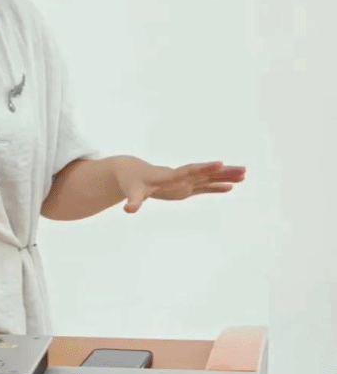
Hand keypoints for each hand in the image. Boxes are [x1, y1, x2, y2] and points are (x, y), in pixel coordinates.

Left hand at [117, 159, 245, 213]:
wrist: (131, 172)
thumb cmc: (131, 182)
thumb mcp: (132, 192)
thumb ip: (134, 201)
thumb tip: (128, 210)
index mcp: (169, 175)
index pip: (189, 170)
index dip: (204, 168)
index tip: (220, 163)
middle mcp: (180, 176)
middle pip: (205, 173)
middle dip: (223, 171)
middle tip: (243, 170)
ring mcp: (183, 181)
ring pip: (207, 178)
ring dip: (224, 177)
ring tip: (244, 175)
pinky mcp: (184, 187)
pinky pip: (203, 187)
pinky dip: (216, 186)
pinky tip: (230, 187)